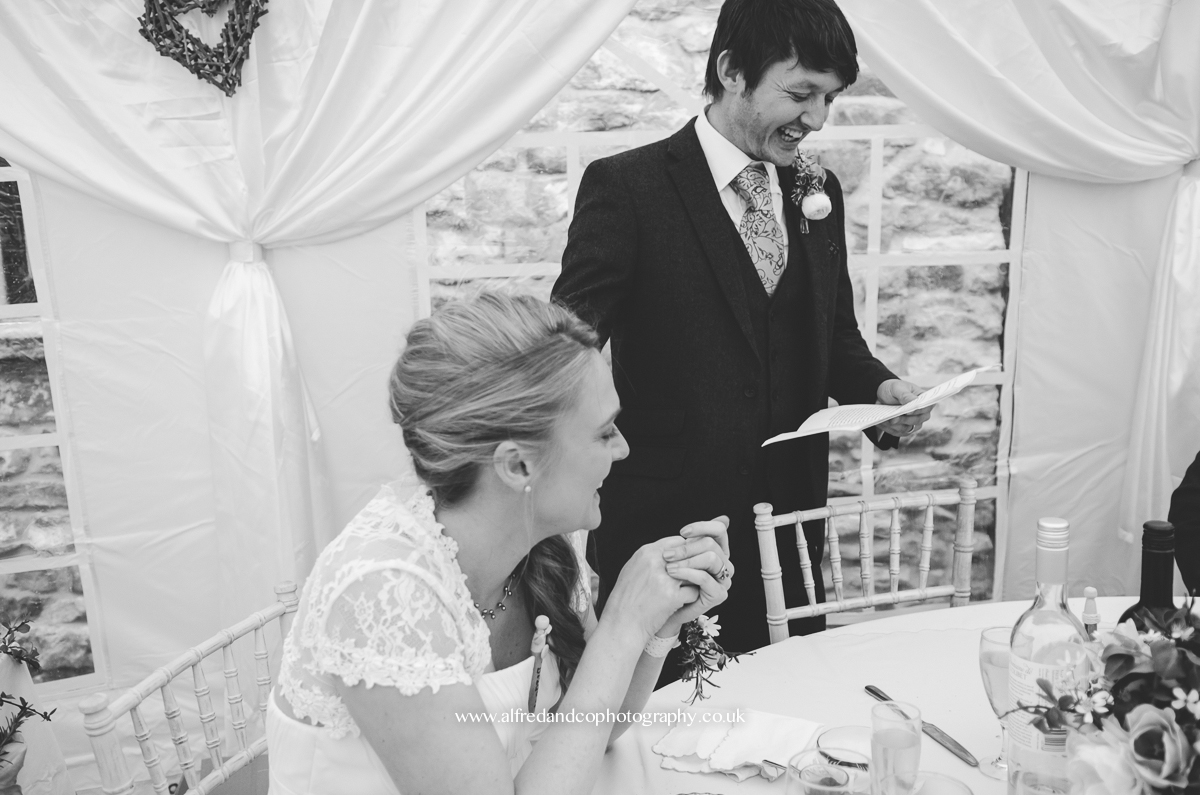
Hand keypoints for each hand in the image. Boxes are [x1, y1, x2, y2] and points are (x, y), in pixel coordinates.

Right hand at [604, 538, 704, 638]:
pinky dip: (691, 598)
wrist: (621, 624)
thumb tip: (670, 552)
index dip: (685, 552)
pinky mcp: (672, 597)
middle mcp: (655, 562)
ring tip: (686, 589)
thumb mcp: (632, 570)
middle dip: (694, 566)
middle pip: (688, 555)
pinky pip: (693, 591)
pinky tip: (682, 603)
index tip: (687, 562)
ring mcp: (664, 579)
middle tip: (694, 576)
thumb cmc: (625, 600)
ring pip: (694, 572)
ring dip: (693, 581)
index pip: (677, 541)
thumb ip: (651, 558)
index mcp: (645, 553)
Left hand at [658, 516, 731, 635]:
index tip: (683, 533)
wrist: (663, 609)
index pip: (719, 531)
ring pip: (711, 559)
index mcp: (717, 551)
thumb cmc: (670, 581)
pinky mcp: (718, 594)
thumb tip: (724, 518)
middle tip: (667, 555)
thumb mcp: (681, 554)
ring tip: (668, 567)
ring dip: (686, 560)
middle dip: (686, 547)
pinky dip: (687, 573)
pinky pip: (705, 577)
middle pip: (711, 544)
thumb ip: (696, 537)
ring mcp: (723, 580)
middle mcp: (723, 564)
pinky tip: (673, 575)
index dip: (701, 527)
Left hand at [874, 379, 932, 437]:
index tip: (908, 411)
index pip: (926, 407)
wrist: (882, 396)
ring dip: (895, 425)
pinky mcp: (904, 430)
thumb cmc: (893, 389)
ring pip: (907, 428)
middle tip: (893, 419)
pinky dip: (889, 428)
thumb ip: (905, 395)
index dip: (918, 410)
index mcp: (923, 400)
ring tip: (885, 420)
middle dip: (904, 420)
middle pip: (917, 420)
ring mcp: (914, 423)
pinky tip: (882, 423)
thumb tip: (913, 402)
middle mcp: (922, 413)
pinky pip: (898, 432)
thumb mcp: (897, 388)